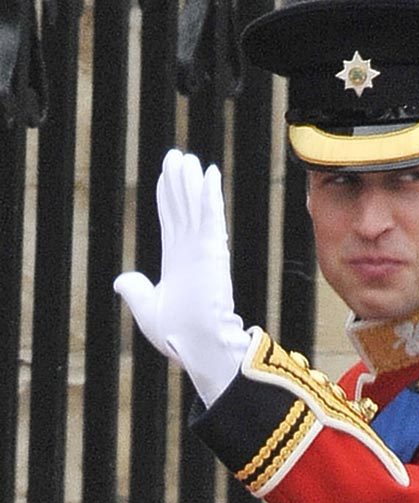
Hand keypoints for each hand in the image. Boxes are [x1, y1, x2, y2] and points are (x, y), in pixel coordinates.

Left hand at [114, 149, 249, 405]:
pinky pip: (210, 216)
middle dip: (180, 183)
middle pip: (183, 209)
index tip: (166, 178)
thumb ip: (136, 291)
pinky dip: (209, 194)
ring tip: (190, 157)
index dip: (168, 199)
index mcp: (177, 265)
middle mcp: (191, 253)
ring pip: (196, 206)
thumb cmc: (177, 336)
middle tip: (180, 156)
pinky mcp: (213, 251)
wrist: (197, 345)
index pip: (171, 223)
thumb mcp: (148, 311)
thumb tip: (122, 279)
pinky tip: (209, 173)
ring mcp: (203, 250)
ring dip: (193, 181)